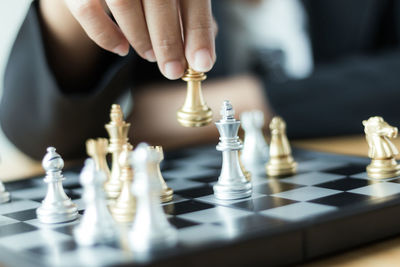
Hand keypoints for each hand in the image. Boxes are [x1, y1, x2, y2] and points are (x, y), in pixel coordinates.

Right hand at [65, 0, 216, 79]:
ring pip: (124, 3)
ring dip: (141, 38)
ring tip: (151, 57)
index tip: (202, 63)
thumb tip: (201, 53)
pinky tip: (121, 49)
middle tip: (173, 71)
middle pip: (159, 0)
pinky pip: (87, 10)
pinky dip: (105, 35)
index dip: (199, 32)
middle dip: (168, 42)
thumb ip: (187, 13)